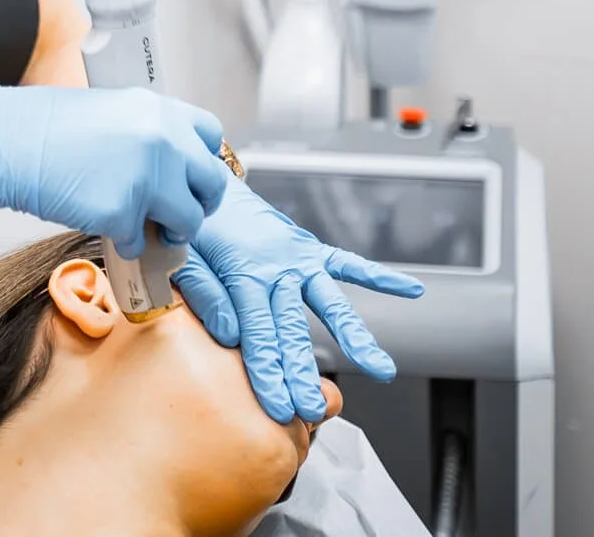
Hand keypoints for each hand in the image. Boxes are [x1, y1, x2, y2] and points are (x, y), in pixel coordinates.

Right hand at [0, 82, 229, 257]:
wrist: (6, 142)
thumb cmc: (46, 128)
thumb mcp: (111, 112)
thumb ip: (146, 133)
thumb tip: (168, 168)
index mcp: (160, 110)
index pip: (210, 136)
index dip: (201, 162)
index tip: (190, 179)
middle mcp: (163, 140)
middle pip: (211, 183)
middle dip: (197, 205)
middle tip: (179, 217)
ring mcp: (147, 178)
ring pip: (188, 220)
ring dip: (170, 231)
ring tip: (146, 229)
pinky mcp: (123, 212)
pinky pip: (141, 241)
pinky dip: (126, 243)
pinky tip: (106, 228)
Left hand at [171, 178, 424, 424]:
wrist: (205, 185)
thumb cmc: (193, 228)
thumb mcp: (183, 256)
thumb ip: (203, 292)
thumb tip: (230, 334)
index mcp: (243, 275)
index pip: (258, 334)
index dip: (269, 372)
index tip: (279, 407)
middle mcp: (277, 269)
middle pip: (293, 329)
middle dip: (302, 371)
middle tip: (312, 408)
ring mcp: (299, 259)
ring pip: (331, 303)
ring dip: (354, 336)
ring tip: (380, 368)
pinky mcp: (310, 248)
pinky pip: (348, 263)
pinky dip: (380, 275)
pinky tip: (411, 290)